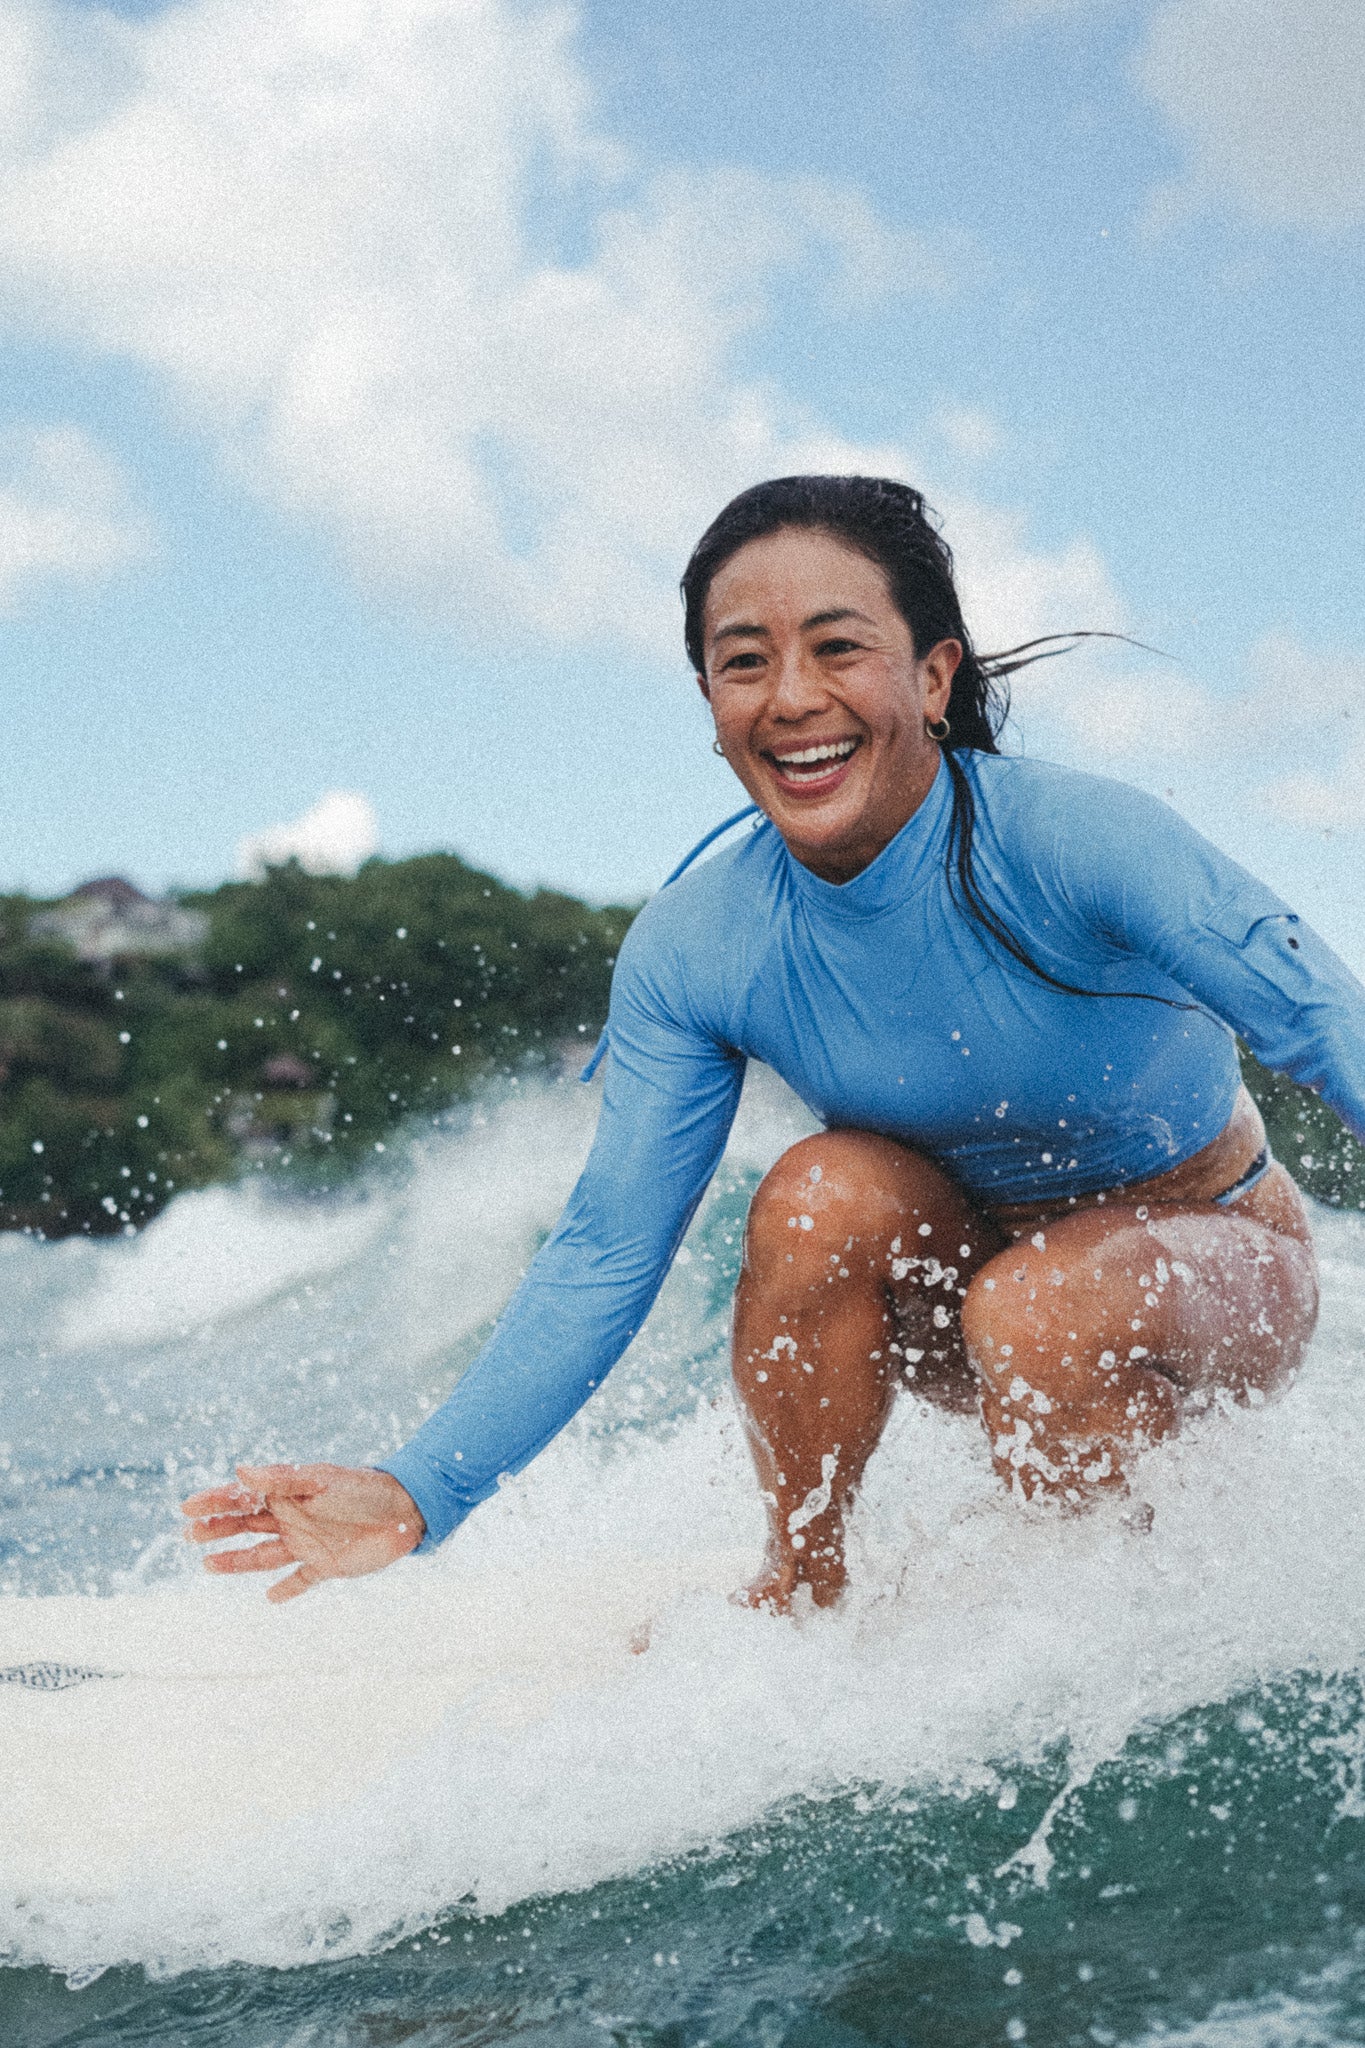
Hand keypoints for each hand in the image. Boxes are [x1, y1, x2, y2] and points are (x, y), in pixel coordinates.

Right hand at [181, 1463, 424, 1602]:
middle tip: (187, 1535)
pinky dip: (286, 1590)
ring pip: (263, 1555)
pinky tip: (271, 1598)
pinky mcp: (325, 1566)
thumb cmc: (362, 1487)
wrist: (406, 1511)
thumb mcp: (321, 1480)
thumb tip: (240, 1470)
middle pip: (245, 1526)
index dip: (214, 1502)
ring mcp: (307, 1543)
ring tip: (208, 1566)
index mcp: (288, 1494)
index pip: (243, 1498)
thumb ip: (282, 1478)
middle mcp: (293, 1518)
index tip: (186, 1508)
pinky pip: (300, 1580)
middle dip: (216, 1530)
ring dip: (237, 1561)